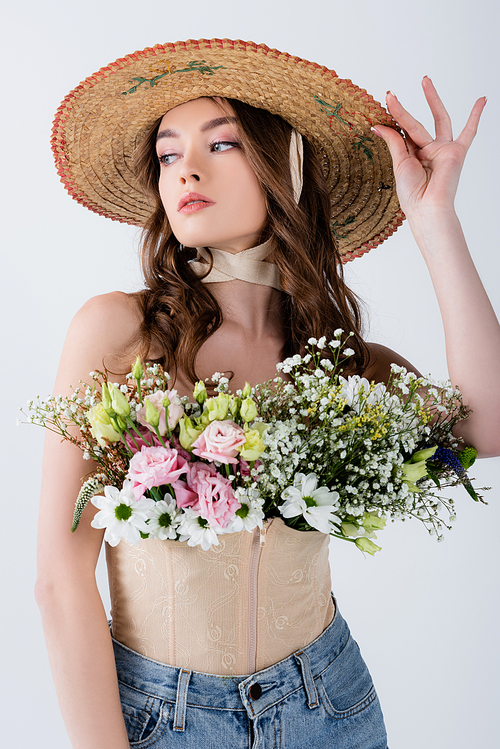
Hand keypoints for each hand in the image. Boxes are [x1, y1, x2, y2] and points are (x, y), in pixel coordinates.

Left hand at [373, 77, 485, 215]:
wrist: (428, 208)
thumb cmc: (412, 194)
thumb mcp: (399, 163)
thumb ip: (393, 141)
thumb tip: (379, 124)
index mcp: (412, 157)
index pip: (402, 133)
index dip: (392, 120)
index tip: (382, 105)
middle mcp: (428, 151)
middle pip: (415, 124)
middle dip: (402, 110)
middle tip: (390, 94)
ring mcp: (443, 150)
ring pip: (436, 120)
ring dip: (432, 99)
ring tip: (425, 80)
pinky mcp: (456, 152)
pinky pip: (469, 132)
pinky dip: (476, 116)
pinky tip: (482, 100)